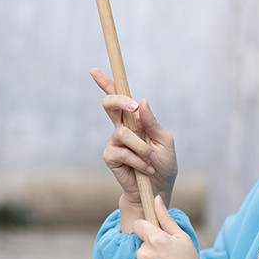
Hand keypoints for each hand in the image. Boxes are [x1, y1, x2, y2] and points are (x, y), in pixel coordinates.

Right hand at [91, 67, 177, 228]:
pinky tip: (145, 169)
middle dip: (120, 101)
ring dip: (142, 148)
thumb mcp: (164, 141)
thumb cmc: (163, 164)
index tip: (93, 70)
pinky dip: (137, 160)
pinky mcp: (110, 157)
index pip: (118, 97)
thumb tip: (142, 102)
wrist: (158, 188)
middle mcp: (122, 128)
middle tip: (133, 107)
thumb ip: (152, 122)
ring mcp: (114, 142)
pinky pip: (122, 152)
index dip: (106, 83)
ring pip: (123, 133)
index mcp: (135, 120)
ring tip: (152, 161)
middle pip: (109, 105)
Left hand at [130, 197, 206, 258]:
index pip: (139, 225)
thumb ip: (166, 218)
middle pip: (141, 243)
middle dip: (151, 248)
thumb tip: (156, 199)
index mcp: (155, 239)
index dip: (148, 229)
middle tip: (168, 258)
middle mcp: (142, 253)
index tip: (157, 238)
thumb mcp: (183, 239)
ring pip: (138, 258)